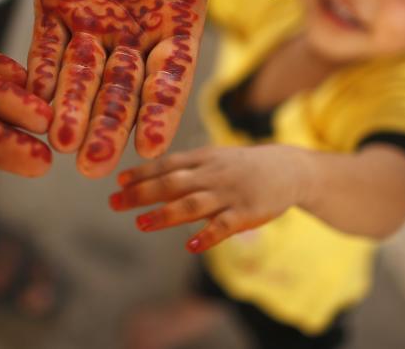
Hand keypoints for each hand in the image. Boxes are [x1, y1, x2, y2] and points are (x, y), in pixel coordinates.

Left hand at [26, 0, 299, 176]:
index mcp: (176, 25)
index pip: (169, 77)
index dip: (160, 110)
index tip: (153, 146)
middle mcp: (134, 35)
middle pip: (122, 90)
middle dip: (110, 127)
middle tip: (97, 167)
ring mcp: (94, 25)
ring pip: (83, 77)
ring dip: (74, 111)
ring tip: (65, 147)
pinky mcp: (57, 9)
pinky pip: (47, 47)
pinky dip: (43, 75)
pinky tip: (36, 106)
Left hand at [109, 145, 308, 252]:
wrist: (289, 168)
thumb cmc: (243, 166)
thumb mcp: (214, 158)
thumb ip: (185, 169)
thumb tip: (147, 180)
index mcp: (203, 159)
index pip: (167, 164)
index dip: (142, 173)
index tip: (118, 182)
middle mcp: (212, 174)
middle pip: (172, 183)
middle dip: (141, 193)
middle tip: (114, 203)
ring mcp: (229, 194)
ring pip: (192, 204)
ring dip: (164, 214)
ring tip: (140, 223)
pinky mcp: (246, 213)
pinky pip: (224, 226)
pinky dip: (206, 236)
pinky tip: (189, 246)